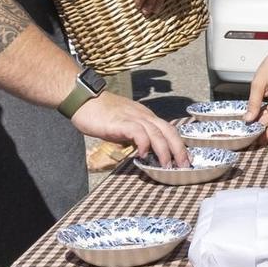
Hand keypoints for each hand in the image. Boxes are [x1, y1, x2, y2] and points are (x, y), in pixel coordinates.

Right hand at [72, 93, 188, 166]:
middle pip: (168, 130)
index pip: (168, 129)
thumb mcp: (124, 125)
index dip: (178, 144)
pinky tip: (142, 155)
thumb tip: (143, 151)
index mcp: (145, 116)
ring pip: (156, 132)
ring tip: (166, 166)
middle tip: (184, 166)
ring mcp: (133, 117)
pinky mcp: (121, 121)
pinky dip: (143, 144)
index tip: (184, 159)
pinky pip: (138, 132)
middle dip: (179, 149)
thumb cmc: (101, 115)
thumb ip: (135, 136)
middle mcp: (143, 115)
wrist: (84, 100)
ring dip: (164, 150)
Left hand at [246, 43, 267, 143]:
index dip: (266, 136)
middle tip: (248, 137)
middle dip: (262, 132)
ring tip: (249, 128)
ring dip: (263, 124)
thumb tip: (248, 118)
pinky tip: (255, 116)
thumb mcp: (258, 84)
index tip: (256, 141)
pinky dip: (265, 116)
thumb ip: (253, 103)